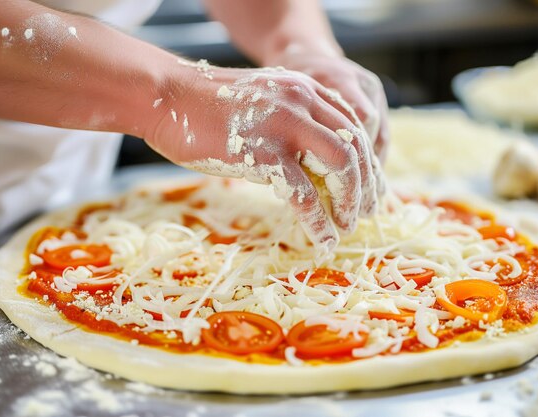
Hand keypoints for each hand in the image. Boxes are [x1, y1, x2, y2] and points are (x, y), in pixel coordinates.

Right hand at [145, 63, 382, 249]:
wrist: (167, 96)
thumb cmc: (207, 107)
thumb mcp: (261, 105)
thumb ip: (289, 125)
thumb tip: (309, 164)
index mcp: (304, 90)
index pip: (353, 126)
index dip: (367, 162)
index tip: (371, 189)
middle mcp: (302, 101)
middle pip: (354, 146)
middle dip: (366, 185)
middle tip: (367, 213)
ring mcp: (284, 125)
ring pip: (340, 165)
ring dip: (350, 201)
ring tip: (347, 226)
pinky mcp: (263, 152)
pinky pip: (303, 193)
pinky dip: (318, 220)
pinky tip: (322, 238)